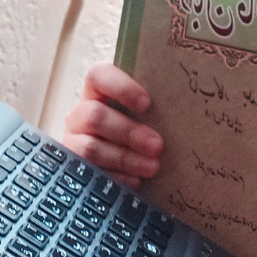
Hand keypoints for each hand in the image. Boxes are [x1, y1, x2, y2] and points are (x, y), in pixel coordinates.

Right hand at [63, 62, 162, 189]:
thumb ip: (151, 109)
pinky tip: (137, 181)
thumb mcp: (140, 117)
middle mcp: (79, 115)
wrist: (115, 170)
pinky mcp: (75, 170)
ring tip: (153, 167)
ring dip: (125, 158)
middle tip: (158, 145)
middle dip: (129, 132)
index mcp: (97, 93)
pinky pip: (92, 174)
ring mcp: (73, 143)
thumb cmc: (136, 134)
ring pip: (92, 148)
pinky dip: (118, 178)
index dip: (121, 87)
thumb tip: (183, 103)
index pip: (99, 75)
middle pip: (95, 116)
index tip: (147, 103)